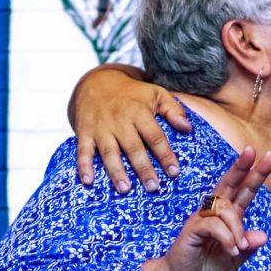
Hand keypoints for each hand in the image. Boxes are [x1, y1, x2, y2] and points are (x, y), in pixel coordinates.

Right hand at [73, 68, 193, 194]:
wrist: (97, 81)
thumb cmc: (133, 93)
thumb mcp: (156, 93)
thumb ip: (174, 110)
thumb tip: (188, 129)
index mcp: (139, 112)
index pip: (155, 136)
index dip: (165, 155)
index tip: (174, 172)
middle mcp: (120, 121)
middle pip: (133, 147)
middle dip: (143, 168)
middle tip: (153, 187)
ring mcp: (101, 128)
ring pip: (109, 152)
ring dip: (116, 171)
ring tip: (125, 189)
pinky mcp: (85, 132)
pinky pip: (83, 150)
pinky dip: (83, 166)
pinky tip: (87, 181)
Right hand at [153, 147, 270, 270]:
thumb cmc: (206, 268)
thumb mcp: (235, 259)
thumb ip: (248, 247)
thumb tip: (264, 235)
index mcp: (228, 216)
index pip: (244, 191)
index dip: (256, 175)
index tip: (270, 156)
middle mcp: (215, 212)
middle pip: (230, 184)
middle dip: (242, 168)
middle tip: (253, 151)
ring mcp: (202, 218)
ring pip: (226, 209)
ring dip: (237, 228)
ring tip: (238, 248)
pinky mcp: (192, 228)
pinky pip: (214, 225)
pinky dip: (227, 237)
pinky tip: (231, 249)